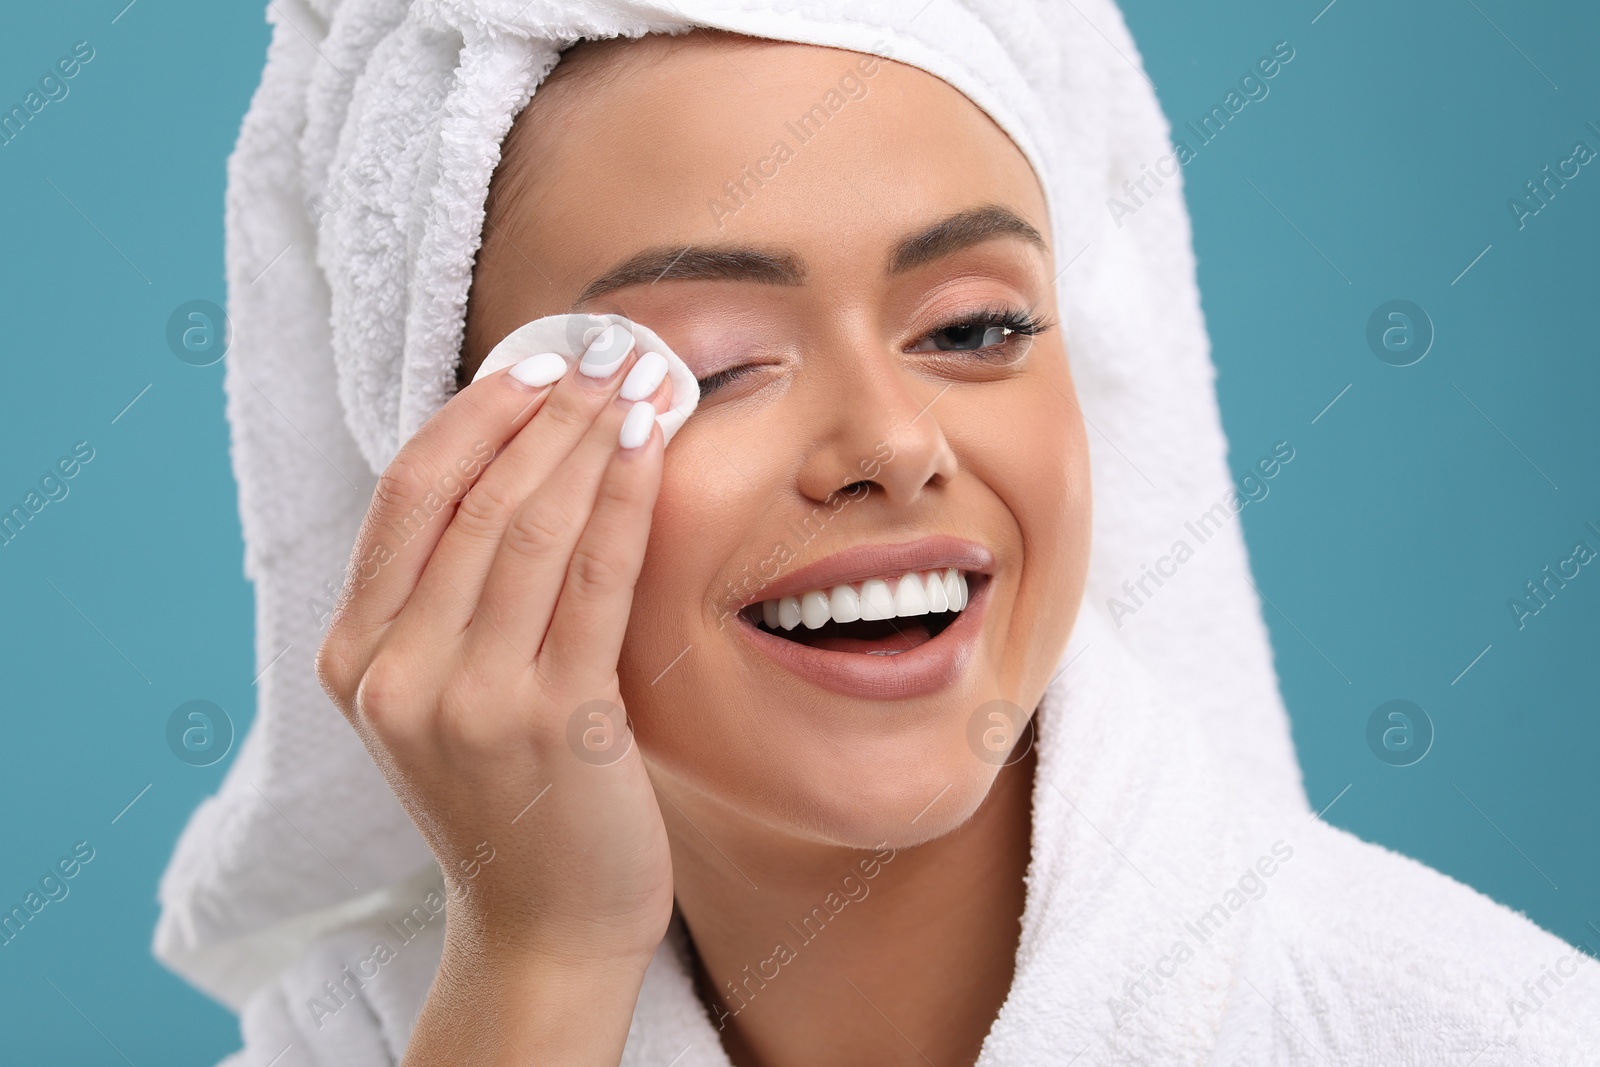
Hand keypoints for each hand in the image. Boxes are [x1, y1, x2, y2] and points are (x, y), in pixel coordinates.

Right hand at [316, 326, 676, 980]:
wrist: (544, 920)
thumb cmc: (511, 794)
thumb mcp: (442, 695)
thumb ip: (452, 599)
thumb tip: (519, 461)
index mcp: (352, 659)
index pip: (406, 497)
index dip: (473, 417)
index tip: (534, 366)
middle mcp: (394, 675)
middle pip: (472, 499)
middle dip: (546, 413)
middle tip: (602, 355)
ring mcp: (468, 700)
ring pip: (529, 526)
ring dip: (588, 439)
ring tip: (634, 385)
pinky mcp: (551, 719)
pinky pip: (592, 578)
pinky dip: (623, 500)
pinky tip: (650, 451)